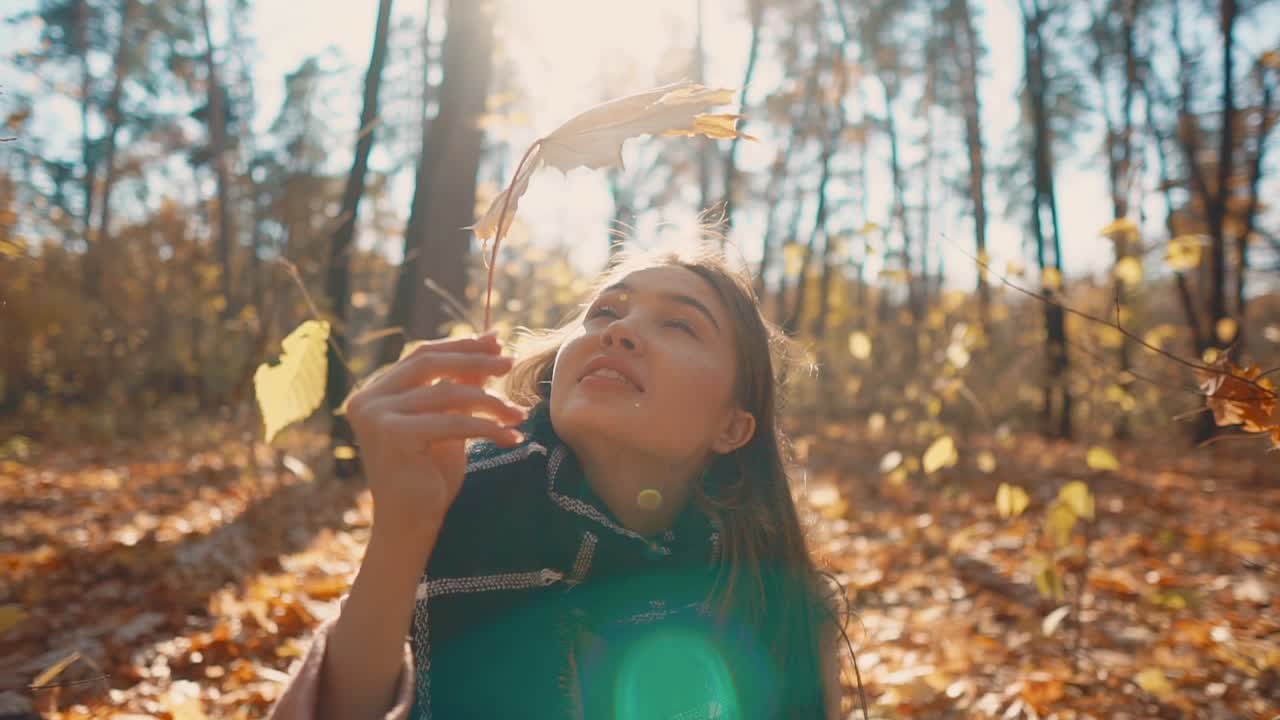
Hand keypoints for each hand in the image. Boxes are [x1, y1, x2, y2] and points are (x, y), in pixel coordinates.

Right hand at [345, 332, 526, 540]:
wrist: (411, 525)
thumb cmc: (430, 476)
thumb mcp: (448, 420)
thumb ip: (462, 384)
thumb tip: (491, 341)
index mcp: (375, 392)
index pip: (422, 355)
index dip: (461, 346)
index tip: (497, 343)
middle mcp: (368, 400)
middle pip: (430, 363)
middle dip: (475, 361)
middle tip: (510, 364)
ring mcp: (376, 416)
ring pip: (447, 393)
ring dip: (490, 401)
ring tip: (520, 413)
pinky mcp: (393, 435)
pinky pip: (452, 421)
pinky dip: (487, 427)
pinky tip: (511, 437)